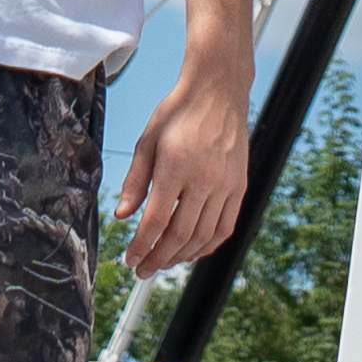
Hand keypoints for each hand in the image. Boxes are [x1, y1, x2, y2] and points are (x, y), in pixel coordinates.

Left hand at [114, 77, 250, 272]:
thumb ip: (135, 181)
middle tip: (142, 270)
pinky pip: (225, 227)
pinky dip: (208, 246)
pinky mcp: (239, 186)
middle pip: (179, 234)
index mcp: (176, 166)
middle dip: (158, 258)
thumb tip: (122, 215)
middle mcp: (204, 178)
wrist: (218, 91)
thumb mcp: (147, 141)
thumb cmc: (179, 112)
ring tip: (163, 263)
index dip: (141, 245)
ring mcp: (226, 184)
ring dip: (181, 256)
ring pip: (203, 236)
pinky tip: (191, 251)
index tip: (129, 259)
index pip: (156, 220)